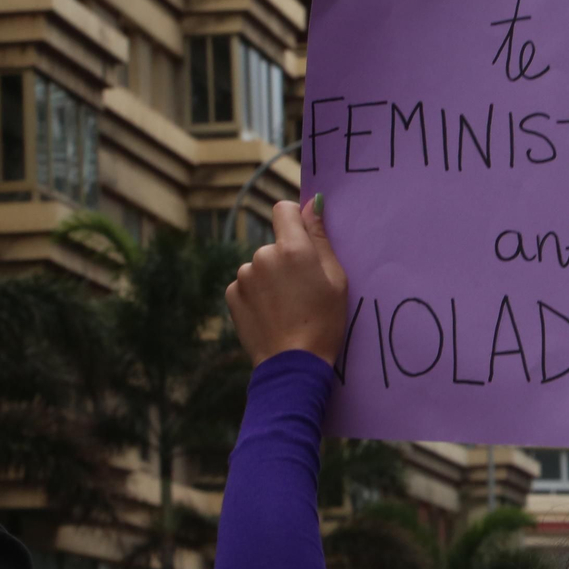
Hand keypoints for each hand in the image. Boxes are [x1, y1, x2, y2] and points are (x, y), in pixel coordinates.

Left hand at [227, 198, 349, 366]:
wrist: (293, 365)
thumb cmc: (324, 322)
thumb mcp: (336, 279)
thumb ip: (321, 238)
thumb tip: (313, 203)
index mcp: (292, 248)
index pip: (284, 209)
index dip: (294, 220)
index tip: (304, 238)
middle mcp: (263, 256)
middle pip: (274, 244)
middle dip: (286, 258)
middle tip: (302, 289)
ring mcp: (244, 276)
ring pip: (260, 266)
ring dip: (270, 278)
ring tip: (287, 307)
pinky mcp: (232, 295)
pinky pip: (246, 285)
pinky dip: (257, 294)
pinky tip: (272, 314)